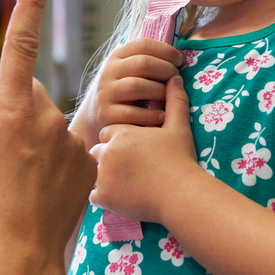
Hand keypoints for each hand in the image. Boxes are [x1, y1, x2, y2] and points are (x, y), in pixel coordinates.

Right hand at [0, 0, 96, 274]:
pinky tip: (44, 191)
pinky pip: (68, 150)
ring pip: (47, 127)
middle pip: (28, 97)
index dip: (30, 5)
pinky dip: (56, 165)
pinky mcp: (89, 159)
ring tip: (22, 182)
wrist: (19, 251)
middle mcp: (45, 115)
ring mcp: (71, 138)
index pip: (21, 44)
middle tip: (1, 157)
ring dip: (35, 144)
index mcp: (9, 108)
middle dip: (16, 115)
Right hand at [75, 38, 183, 148]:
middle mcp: (109, 72)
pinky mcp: (106, 114)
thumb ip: (148, 61)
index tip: (180, 60)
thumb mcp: (128, 71)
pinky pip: (133, 113)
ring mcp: (106, 93)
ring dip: (160, 91)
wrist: (94, 117)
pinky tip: (162, 116)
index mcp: (117, 56)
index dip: (166, 50)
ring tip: (170, 97)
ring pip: (138, 86)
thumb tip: (180, 57)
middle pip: (143, 63)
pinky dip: (151, 115)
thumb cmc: (122, 91)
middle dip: (166, 70)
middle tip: (177, 79)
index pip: (143, 44)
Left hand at [89, 76, 200, 223]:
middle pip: (98, 151)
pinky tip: (120, 196)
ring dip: (104, 177)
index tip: (133, 150)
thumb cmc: (180, 160)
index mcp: (121, 133)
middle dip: (109, 158)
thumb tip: (175, 77)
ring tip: (124, 183)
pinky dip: (104, 196)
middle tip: (128, 168)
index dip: (119, 141)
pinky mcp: (104, 196)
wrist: (181, 193)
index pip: (108, 132)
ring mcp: (103, 175)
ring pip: (93, 173)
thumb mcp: (179, 127)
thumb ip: (174, 100)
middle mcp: (107, 151)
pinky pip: (93, 195)